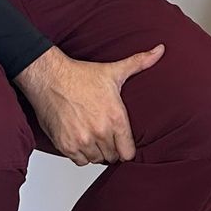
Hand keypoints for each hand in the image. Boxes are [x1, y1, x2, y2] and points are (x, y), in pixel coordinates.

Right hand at [16, 44, 162, 164]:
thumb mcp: (113, 70)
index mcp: (115, 118)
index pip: (128, 152)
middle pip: (112, 157)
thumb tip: (160, 50)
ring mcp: (82, 140)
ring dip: (96, 152)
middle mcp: (100, 132)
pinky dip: (80, 154)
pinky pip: (79, 161)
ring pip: (96, 160)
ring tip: (94, 137)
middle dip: (111, 149)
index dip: (127, 149)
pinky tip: (81, 140)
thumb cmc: (79, 76)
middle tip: (107, 137)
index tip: (123, 143)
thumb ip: (140, 63)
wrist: (50, 78)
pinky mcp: (66, 145)